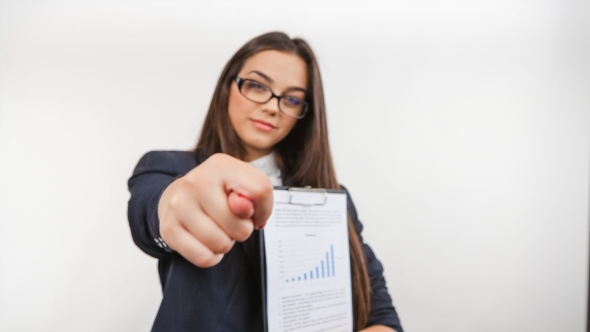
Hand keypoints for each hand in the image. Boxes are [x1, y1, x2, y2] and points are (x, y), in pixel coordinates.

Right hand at [157, 153, 272, 267]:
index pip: (259, 191)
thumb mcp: (246, 184)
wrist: (181, 195)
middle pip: (239, 225)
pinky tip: (206, 242)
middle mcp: (195, 181)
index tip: (251, 209)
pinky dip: (211, 256)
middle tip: (230, 220)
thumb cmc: (221, 192)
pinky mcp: (168, 228)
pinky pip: (203, 258)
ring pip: (220, 244)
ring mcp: (178, 204)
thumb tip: (244, 208)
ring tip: (218, 229)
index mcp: (220, 165)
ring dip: (226, 243)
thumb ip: (258, 194)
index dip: (262, 209)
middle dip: (242, 230)